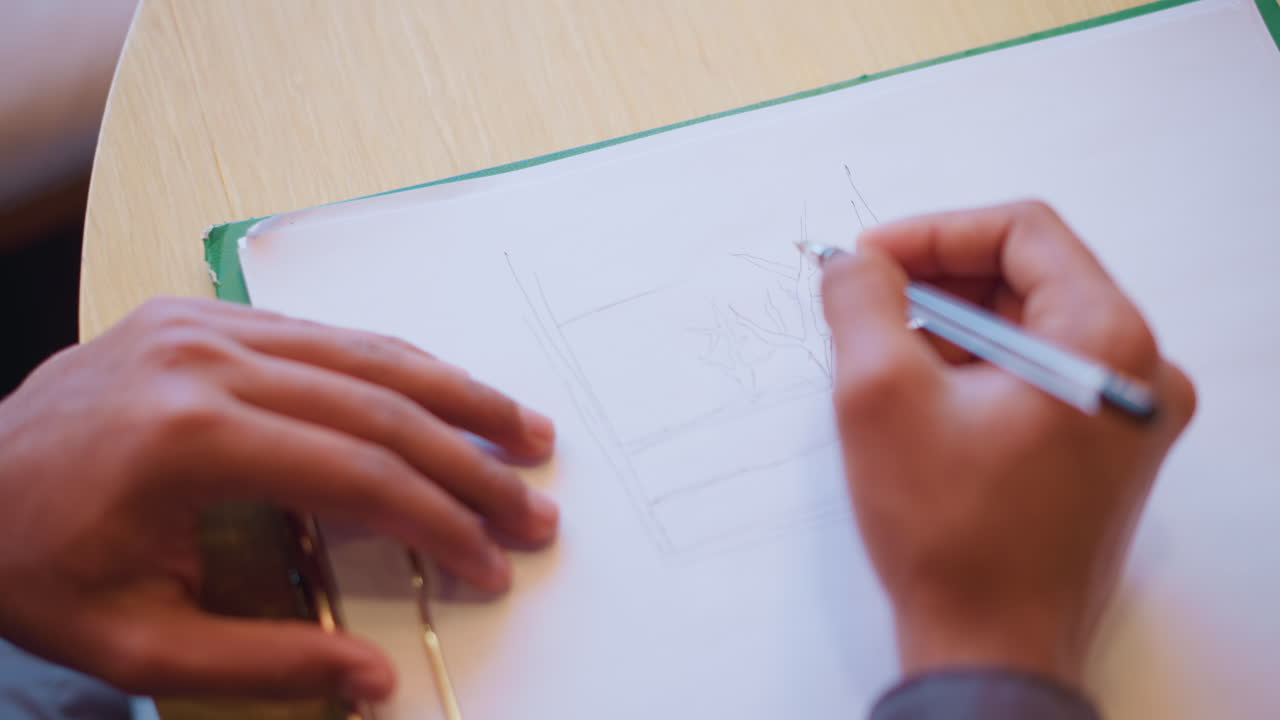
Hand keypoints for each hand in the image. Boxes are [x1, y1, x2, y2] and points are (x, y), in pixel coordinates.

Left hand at [0, 298, 557, 700]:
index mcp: (190, 437)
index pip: (358, 474)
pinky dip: (394, 367)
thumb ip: (266, 660)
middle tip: (536, 504)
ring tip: (523, 430)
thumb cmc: (31, 568)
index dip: (440, 523)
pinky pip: (323, 334)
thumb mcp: (136, 641)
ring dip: (454, 394)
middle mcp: (206, 359)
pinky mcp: (200, 314)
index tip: (492, 564)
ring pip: (364, 351)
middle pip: (379, 405)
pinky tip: (441, 394)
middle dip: (471, 461)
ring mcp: (204, 324)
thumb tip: (376, 680)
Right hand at [820, 201, 1194, 686]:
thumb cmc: (949, 532)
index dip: (934, 233)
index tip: (868, 259)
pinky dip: (975, 370)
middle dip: (937, 280)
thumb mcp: (879, 395)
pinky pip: (1035, 377)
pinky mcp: (1102, 452)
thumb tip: (853, 262)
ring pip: (1028, 329)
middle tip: (864, 299)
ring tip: (880, 353)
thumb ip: (861, 301)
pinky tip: (917, 395)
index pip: (1023, 232)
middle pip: (1028, 278)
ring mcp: (1125, 415)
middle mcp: (1138, 370)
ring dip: (951, 327)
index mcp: (1106, 340)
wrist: (991, 649)